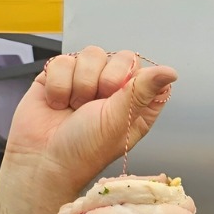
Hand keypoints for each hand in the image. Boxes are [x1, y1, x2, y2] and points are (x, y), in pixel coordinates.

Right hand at [7, 46, 176, 189]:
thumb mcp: (120, 120)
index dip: (135, 79)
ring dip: (80, 84)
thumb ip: (143, 90)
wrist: (42, 159)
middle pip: (122, 57)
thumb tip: (171, 71)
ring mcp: (87, 78)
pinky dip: (58, 85)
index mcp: (138, 102)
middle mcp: (115, 88)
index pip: (149, 71)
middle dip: (105, 81)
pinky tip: (58, 103)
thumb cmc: (85, 149)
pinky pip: (63, 60)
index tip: (122, 98)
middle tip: (94, 105)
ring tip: (74, 107)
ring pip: (92, 54)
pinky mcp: (60, 75)